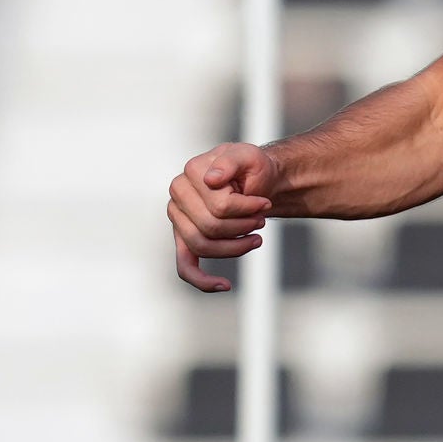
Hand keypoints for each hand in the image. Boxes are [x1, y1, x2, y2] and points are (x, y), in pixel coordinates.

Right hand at [169, 142, 278, 291]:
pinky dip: (202, 280)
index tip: (265, 204)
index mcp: (191, 172)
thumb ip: (231, 161)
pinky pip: (185, 266)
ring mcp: (178, 218)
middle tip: (261, 221)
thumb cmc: (252, 169)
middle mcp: (178, 195)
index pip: (219, 206)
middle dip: (242, 228)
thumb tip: (211, 180)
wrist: (254, 180)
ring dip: (234, 247)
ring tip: (255, 238)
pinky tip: (224, 285)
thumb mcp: (249, 156)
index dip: (246, 209)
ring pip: (202, 246)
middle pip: (210, 228)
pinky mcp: (183, 238)